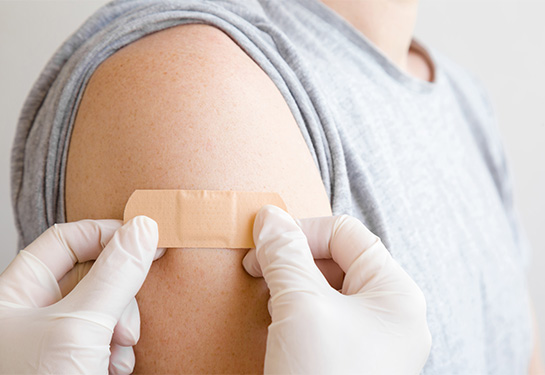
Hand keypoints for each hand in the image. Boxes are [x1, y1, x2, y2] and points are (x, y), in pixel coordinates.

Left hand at [0, 216, 161, 374]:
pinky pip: (108, 337)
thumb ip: (114, 274)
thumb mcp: (79, 326)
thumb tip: (143, 229)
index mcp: (16, 292)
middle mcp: (34, 311)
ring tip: (118, 352)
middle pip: (92, 274)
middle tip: (128, 318)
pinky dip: (119, 349)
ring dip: (123, 326)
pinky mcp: (75, 359)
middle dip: (120, 295)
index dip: (106, 233)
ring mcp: (56, 338)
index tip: (146, 237)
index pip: (65, 240)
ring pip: (106, 307)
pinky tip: (114, 366)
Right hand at [243, 205, 431, 374]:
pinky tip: (276, 323)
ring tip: (267, 298)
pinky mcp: (350, 358)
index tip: (261, 245)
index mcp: (395, 293)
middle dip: (293, 259)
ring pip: (328, 288)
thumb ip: (285, 254)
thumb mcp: (301, 307)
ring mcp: (372, 339)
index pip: (346, 234)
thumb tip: (269, 217)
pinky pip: (324, 318)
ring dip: (292, 285)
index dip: (301, 231)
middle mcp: (390, 314)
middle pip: (338, 259)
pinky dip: (296, 311)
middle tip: (257, 271)